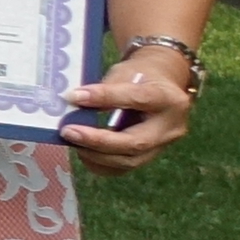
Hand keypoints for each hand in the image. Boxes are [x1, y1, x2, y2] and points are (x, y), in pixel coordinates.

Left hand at [57, 45, 196, 170]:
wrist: (162, 86)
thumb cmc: (141, 76)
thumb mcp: (126, 73)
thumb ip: (106, 88)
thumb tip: (74, 103)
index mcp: (168, 99)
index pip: (137, 99)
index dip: (104, 98)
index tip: (74, 96)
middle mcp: (171, 127)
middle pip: (135, 143)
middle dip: (98, 141)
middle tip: (68, 132)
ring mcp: (163, 146)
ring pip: (129, 160)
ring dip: (96, 154)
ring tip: (73, 141)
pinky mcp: (150, 156)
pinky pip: (124, 167)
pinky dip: (100, 163)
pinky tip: (83, 151)